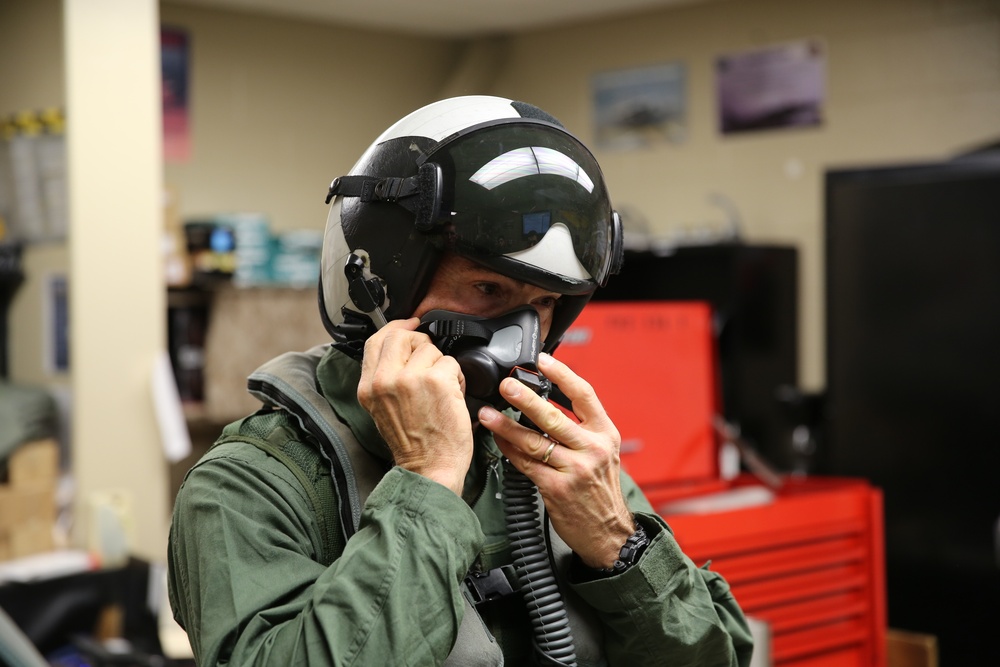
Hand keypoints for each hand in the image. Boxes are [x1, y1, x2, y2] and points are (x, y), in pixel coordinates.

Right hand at [358, 318, 473, 494]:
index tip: (410, 324)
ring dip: (442, 366)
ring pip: (430, 349)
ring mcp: (409, 379)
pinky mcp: (436, 381)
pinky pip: (451, 362)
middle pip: (402, 335)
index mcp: (369, 387)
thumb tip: (401, 348)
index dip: (396, 327)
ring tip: (442, 390)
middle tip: (431, 360)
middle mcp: (384, 380)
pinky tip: (453, 396)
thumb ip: (386, 378)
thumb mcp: (383, 408)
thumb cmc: (413, 444)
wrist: (429, 469)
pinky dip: (457, 377)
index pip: (376, 340)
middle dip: (421, 342)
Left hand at [477, 353, 634, 568]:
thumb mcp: (602, 453)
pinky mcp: (557, 489)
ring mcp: (575, 470)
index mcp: (605, 434)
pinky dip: (509, 450)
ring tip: (488, 413)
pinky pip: (526, 464)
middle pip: (554, 416)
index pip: (584, 395)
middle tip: (506, 385)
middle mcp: (592, 449)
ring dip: (507, 426)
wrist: (608, 533)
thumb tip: (546, 402)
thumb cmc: (599, 491)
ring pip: (535, 441)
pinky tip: (497, 440)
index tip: (542, 360)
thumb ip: (581, 429)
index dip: (561, 374)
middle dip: (525, 398)